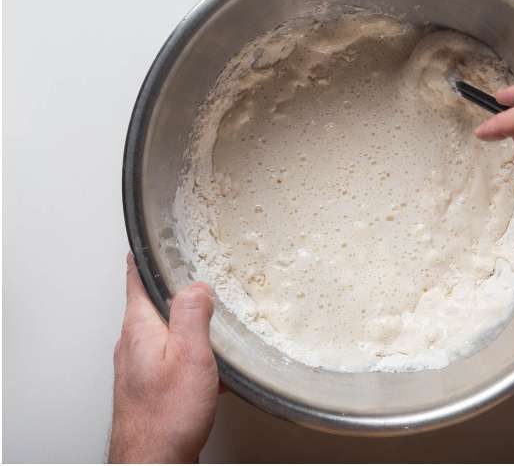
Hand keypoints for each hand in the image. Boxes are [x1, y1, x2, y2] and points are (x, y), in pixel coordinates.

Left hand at [108, 255, 218, 463]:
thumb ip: (191, 315)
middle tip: (194, 271)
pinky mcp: (148, 388)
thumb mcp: (189, 356)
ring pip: (162, 331)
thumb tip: (196, 285)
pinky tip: (211, 364)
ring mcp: (138, 368)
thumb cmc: (166, 417)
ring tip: (211, 317)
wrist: (153, 462)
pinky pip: (170, 357)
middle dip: (173, 288)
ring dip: (185, 322)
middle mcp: (132, 346)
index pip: (136, 280)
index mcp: (139, 330)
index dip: (144, 256)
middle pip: (149, 304)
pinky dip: (190, 351)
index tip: (152, 238)